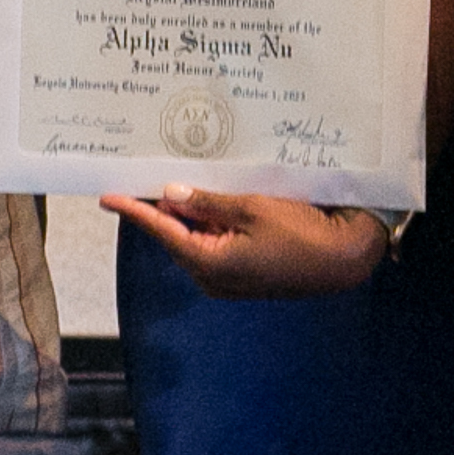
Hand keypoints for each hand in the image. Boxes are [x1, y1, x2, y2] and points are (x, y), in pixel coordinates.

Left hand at [105, 188, 392, 298]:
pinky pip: (216, 244)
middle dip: (163, 209)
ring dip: (190, 214)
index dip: (135, 211)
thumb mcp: (252, 208)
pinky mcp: (245, 272)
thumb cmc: (302, 234)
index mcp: (209, 264)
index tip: (108, 197)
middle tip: (147, 176)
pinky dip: (211, 223)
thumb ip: (208, 203)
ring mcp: (230, 278)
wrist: (345, 259)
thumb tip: (171, 196)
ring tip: (181, 181)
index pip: (162, 231)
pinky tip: (212, 199)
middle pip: (177, 236)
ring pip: (197, 239)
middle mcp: (213, 277)